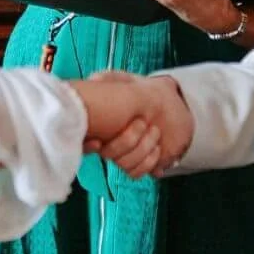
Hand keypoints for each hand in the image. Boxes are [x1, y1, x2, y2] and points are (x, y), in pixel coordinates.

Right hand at [75, 72, 193, 177]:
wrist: (169, 103)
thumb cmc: (142, 91)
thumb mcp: (124, 81)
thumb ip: (109, 80)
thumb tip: (93, 80)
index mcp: (100, 126)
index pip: (84, 141)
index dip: (87, 145)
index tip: (97, 140)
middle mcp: (109, 143)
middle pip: (108, 154)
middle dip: (126, 140)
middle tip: (141, 122)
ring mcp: (124, 155)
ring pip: (123, 164)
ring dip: (142, 149)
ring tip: (155, 131)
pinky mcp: (140, 164)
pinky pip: (136, 173)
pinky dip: (148, 163)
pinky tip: (157, 149)